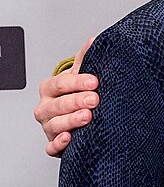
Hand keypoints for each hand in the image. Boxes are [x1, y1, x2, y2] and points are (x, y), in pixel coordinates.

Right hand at [35, 37, 96, 156]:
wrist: (76, 112)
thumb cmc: (79, 92)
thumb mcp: (82, 75)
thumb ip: (86, 59)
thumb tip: (94, 40)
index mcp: (50, 89)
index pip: (60, 84)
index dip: (77, 82)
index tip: (94, 81)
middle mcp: (46, 107)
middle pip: (57, 105)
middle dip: (76, 101)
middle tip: (95, 99)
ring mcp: (48, 126)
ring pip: (54, 125)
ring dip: (70, 121)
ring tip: (87, 117)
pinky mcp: (53, 143)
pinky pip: (51, 146)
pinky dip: (58, 144)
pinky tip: (69, 138)